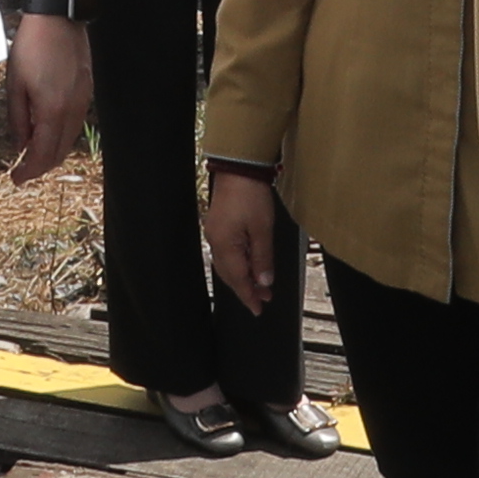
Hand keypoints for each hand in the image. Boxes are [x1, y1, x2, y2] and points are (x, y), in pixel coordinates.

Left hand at [0, 11, 93, 184]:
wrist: (57, 17)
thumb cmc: (32, 47)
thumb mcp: (15, 84)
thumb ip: (17, 119)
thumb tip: (20, 144)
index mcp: (52, 110)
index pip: (42, 154)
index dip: (29, 171)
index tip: (16, 178)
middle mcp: (72, 109)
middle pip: (59, 152)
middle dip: (40, 166)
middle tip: (23, 170)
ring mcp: (83, 100)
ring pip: (68, 138)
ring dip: (51, 150)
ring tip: (32, 151)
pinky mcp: (86, 90)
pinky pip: (74, 122)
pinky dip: (60, 133)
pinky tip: (46, 129)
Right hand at [203, 164, 282, 311]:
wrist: (239, 168)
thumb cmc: (251, 195)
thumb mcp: (263, 229)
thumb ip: (263, 257)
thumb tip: (264, 281)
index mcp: (225, 245)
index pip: (237, 279)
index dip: (248, 296)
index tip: (258, 309)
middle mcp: (215, 241)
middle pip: (229, 274)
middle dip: (246, 288)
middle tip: (264, 299)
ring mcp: (215, 232)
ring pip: (227, 264)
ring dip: (244, 276)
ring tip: (261, 284)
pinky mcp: (218, 225)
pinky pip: (227, 252)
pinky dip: (239, 262)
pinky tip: (249, 264)